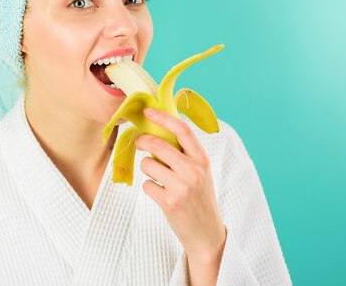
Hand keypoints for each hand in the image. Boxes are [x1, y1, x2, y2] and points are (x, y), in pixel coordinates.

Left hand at [135, 107, 226, 264]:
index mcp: (202, 159)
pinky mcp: (169, 202)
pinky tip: (161, 195)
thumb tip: (158, 131)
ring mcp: (182, 187)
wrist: (206, 233)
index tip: (148, 111)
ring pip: (148, 164)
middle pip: (157, 144)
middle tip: (139, 142)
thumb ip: (184, 154)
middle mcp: (193, 171)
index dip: (163, 117)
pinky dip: (149, 188)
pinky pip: (146, 185)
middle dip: (142, 140)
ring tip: (159, 179)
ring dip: (147, 169)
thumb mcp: (200, 172)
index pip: (182, 130)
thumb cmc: (199, 198)